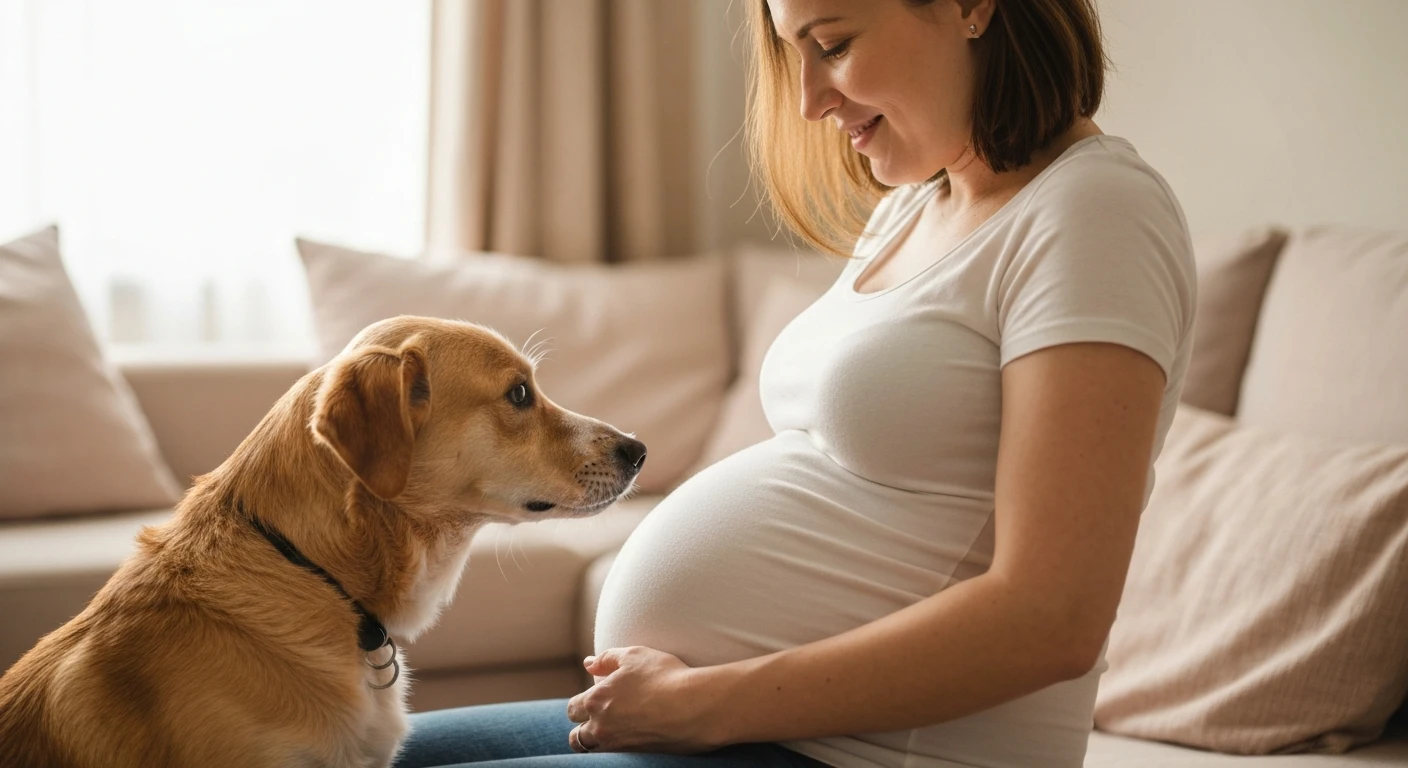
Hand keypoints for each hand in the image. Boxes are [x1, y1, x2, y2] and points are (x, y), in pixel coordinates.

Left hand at [565, 646, 721, 753]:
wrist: (695, 706)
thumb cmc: (665, 676)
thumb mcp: (634, 655)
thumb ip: (606, 659)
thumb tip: (588, 664)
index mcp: (596, 700)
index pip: (573, 708)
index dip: (581, 703)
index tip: (594, 699)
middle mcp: (601, 727)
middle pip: (576, 736)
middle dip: (582, 726)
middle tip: (599, 718)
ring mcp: (617, 745)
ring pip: (590, 750)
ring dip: (594, 742)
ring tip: (609, 732)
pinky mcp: (635, 756)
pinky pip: (613, 757)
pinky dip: (614, 748)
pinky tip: (629, 737)